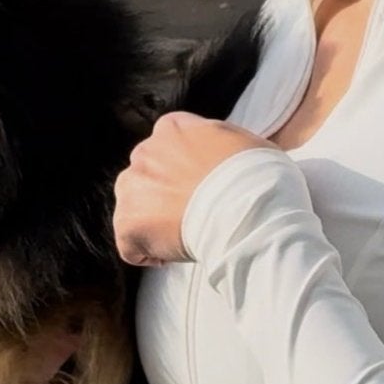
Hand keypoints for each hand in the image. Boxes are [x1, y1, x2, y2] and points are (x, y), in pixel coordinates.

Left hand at [113, 112, 277, 266]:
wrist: (247, 208)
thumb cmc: (257, 176)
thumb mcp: (245, 142)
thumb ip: (221, 144)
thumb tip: (227, 154)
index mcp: (173, 128)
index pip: (168, 148)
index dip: (185, 173)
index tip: (203, 191)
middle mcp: (145, 151)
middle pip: (147, 177)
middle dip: (164, 196)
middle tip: (195, 215)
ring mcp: (131, 187)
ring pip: (134, 208)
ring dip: (153, 222)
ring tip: (184, 236)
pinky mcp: (127, 223)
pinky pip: (130, 244)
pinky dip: (148, 254)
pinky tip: (174, 254)